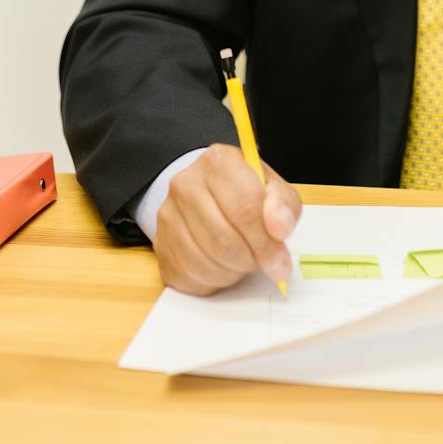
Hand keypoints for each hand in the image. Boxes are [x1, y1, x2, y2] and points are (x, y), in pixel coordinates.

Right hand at [152, 143, 301, 294]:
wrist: (208, 193)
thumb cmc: (245, 192)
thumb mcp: (273, 189)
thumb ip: (283, 206)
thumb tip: (279, 228)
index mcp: (218, 162)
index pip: (244, 209)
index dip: (266, 243)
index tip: (279, 263)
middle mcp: (185, 184)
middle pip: (223, 240)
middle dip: (250, 260)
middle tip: (262, 262)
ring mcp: (167, 214)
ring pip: (204, 262)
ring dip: (232, 271)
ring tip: (243, 260)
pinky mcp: (159, 244)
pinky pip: (188, 276)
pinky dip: (212, 280)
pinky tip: (223, 266)